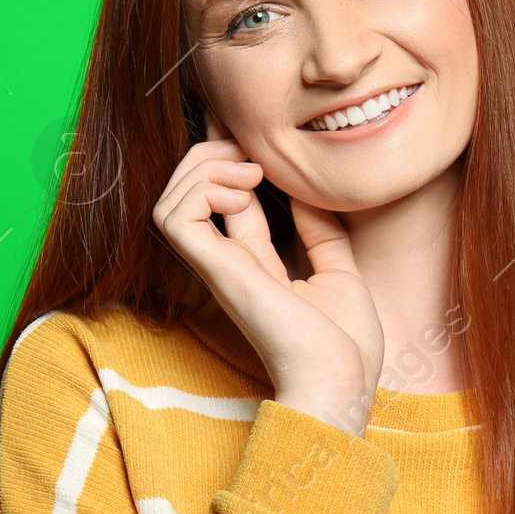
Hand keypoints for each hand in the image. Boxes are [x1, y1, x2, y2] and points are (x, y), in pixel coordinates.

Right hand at [152, 113, 383, 433]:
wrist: (343, 386)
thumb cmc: (345, 346)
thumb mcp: (339, 272)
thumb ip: (320, 231)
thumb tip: (304, 190)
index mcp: (254, 262)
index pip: (223, 197)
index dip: (227, 157)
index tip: (245, 127)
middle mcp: (227, 262)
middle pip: (187, 191)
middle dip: (210, 154)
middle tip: (250, 149)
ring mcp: (218, 266)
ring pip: (169, 200)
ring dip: (202, 168)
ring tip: (248, 168)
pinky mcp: (217, 271)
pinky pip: (174, 218)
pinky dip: (198, 190)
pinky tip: (239, 189)